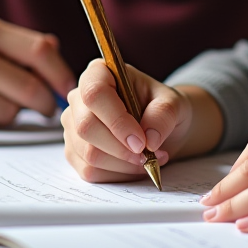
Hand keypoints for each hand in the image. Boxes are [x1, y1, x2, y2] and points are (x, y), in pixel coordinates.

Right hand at [62, 60, 222, 181]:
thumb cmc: (162, 108)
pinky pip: (89, 170)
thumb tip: (149, 139)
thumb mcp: (174, 103)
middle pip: (86, 127)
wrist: (161, 127)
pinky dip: (118, 174)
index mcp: (99, 73)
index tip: (141, 141)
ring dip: (123, 163)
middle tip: (149, 154)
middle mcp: (79, 98)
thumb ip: (164, 114)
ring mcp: (73, 126)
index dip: (117, 120)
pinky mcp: (74, 151)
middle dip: (121, 148)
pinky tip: (135, 165)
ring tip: (149, 158)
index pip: (95, 93)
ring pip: (88, 153)